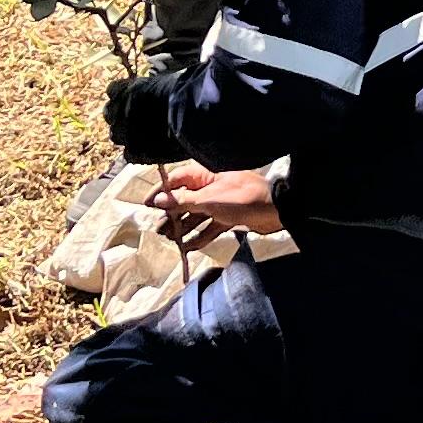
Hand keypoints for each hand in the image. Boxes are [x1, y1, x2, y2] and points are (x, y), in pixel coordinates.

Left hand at [103, 71, 180, 162]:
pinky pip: (128, 154)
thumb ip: (150, 89)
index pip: (113, 90)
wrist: (194, 113)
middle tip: (135, 119)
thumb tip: (153, 93)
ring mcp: (125, 133)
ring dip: (126, 135)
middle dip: (120, 116)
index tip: (133, 99)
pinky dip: (137, 153)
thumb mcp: (164, 82)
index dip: (123, 96)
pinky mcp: (135, 151)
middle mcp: (121, 110)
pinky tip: (150, 150)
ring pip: (116, 135)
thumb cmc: (186, 92)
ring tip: (143, 136)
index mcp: (127, 90)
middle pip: (110, 114)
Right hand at [153, 163, 278, 236]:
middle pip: (184, 200)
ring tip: (171, 240)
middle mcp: (211, 187)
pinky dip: (200, 236)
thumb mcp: (208, 200)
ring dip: (184, 227)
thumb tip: (159, 200)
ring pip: (196, 215)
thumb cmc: (241, 198)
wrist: (275, 210)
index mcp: (205, 175)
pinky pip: (210, 227)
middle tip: (160, 230)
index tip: (146, 205)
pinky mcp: (229, 217)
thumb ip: (183, 201)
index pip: (176, 180)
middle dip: (171, 215)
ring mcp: (220, 203)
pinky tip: (189, 247)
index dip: (161, 192)